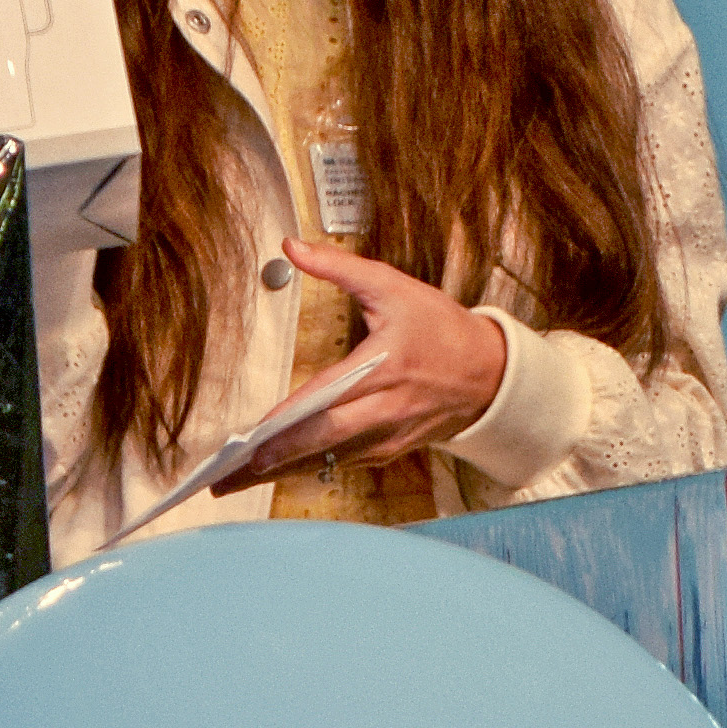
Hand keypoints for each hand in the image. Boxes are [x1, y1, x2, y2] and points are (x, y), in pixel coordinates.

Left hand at [257, 239, 506, 471]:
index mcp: (387, 365)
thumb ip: (339, 266)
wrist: (490, 373)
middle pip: (326, 437)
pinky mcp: (393, 449)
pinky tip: (281, 471)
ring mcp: (391, 434)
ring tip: (243, 480)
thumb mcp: (392, 286)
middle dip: (279, 456)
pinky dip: (314, 468)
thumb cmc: (441, 328)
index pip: (329, 395)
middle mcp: (388, 406)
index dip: (291, 418)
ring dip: (288, 469)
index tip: (256, 434)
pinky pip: (348, 463)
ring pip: (333, 458)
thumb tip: (293, 247)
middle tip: (236, 472)